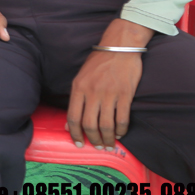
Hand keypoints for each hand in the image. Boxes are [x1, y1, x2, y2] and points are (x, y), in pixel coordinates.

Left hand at [66, 18, 151, 149]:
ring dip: (108, 139)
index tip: (79, 144)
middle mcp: (92, 92)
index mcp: (78, 87)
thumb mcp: (81, 78)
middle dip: (93, 140)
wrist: (119, 47)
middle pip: (89, 124)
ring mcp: (109, 94)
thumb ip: (76, 100)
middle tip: (98, 147)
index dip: (75, 134)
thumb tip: (69, 125)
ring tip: (110, 145)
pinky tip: (121, 133)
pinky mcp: (125, 95)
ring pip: (106, 125)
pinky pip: (122, 119)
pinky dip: (121, 130)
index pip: (73, 116)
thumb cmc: (99, 63)